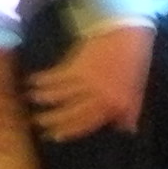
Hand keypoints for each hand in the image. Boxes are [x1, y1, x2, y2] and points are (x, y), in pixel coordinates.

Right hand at [28, 21, 150, 141]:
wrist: (127, 32)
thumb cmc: (134, 60)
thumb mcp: (138, 89)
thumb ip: (131, 111)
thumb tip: (128, 130)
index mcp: (113, 105)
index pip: (87, 123)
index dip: (69, 131)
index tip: (55, 136)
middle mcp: (97, 98)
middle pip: (70, 113)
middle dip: (51, 119)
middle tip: (36, 123)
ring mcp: (85, 83)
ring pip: (59, 95)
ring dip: (42, 98)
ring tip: (30, 99)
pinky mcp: (76, 66)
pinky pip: (56, 78)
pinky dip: (43, 80)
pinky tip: (32, 81)